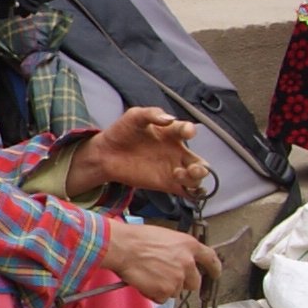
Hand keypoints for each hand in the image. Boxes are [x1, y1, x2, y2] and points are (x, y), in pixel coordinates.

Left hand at [72, 106, 207, 202]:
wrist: (105, 154)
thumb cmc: (122, 132)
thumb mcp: (134, 116)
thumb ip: (151, 114)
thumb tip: (169, 119)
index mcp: (171, 133)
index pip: (188, 131)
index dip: (190, 130)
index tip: (186, 132)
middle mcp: (176, 152)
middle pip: (201, 163)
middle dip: (202, 167)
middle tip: (192, 168)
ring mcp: (173, 169)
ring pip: (196, 179)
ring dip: (195, 179)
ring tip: (177, 174)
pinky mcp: (166, 184)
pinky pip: (187, 192)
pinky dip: (193, 193)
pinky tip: (186, 189)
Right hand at [100, 218, 212, 304]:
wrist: (123, 247)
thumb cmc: (137, 239)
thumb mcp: (165, 237)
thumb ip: (178, 250)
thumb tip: (178, 259)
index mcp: (189, 246)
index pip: (211, 259)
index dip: (214, 269)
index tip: (215, 274)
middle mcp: (188, 263)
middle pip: (194, 282)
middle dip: (183, 283)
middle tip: (166, 278)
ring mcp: (178, 278)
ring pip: (176, 291)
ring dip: (164, 288)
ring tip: (149, 276)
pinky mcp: (166, 290)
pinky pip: (162, 298)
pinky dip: (153, 294)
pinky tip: (144, 282)